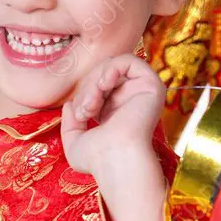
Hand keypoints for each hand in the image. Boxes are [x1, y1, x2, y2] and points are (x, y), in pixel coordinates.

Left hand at [60, 53, 166, 176]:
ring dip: (95, 81)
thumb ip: (68, 123)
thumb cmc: (96, 159)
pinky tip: (104, 84)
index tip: (78, 115)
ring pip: (112, 68)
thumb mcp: (75, 141)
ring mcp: (142, 92)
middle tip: (83, 111)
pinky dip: (112, 68)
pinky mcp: (152, 85)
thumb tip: (68, 104)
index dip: (82, 94)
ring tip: (91, 104)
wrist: (115, 159)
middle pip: (102, 75)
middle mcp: (130, 101)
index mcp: (115, 112)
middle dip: (86, 89)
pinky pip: (130, 60)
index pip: (95, 87)